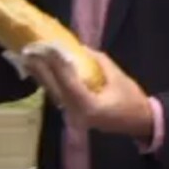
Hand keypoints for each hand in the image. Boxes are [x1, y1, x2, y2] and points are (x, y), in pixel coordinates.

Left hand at [25, 48, 154, 140]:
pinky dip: (49, 82)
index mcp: (89, 106)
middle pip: (54, 88)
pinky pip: (58, 96)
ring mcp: (73, 116)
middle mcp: (76, 113)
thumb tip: (79, 48)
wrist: (139, 122)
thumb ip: (97, 61)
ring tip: (29, 58)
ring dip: (40, 75)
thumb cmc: (131, 99)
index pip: (68, 81)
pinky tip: (41, 71)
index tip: (47, 46)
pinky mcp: (73, 114)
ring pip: (53, 93)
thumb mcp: (117, 76)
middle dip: (40, 68)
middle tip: (28, 50)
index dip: (57, 62)